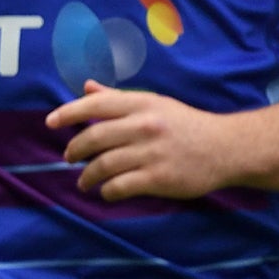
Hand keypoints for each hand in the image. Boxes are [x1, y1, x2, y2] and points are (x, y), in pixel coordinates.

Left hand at [46, 80, 238, 200]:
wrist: (228, 148)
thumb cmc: (185, 125)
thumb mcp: (155, 104)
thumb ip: (118, 98)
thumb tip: (86, 87)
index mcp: (143, 104)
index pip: (96, 105)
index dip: (68, 112)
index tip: (50, 122)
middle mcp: (145, 126)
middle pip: (94, 137)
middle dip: (74, 150)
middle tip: (69, 157)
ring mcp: (152, 153)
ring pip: (103, 165)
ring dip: (87, 175)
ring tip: (84, 181)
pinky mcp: (160, 178)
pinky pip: (120, 186)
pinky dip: (107, 190)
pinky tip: (106, 191)